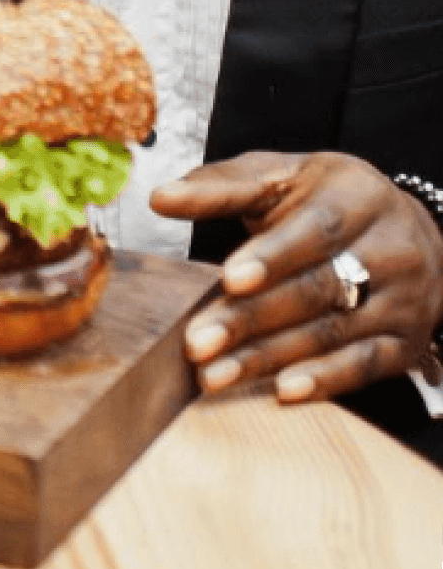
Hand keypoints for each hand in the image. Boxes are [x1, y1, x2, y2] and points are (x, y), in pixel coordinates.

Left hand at [150, 150, 442, 402]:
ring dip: (268, 357)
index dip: (272, 256)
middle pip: (317, 288)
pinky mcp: (405, 344)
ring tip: (212, 374)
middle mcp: (391, 249)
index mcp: (358, 196)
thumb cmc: (326, 201)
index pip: (316, 229)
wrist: (408, 231)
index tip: (228, 279)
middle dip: (251, 318)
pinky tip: (280, 391)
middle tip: (197, 343)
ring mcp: (404, 300)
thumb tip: (160, 197)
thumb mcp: (282, 177)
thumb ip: (222, 186)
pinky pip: (364, 366)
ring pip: (332, 332)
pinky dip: (323, 381)